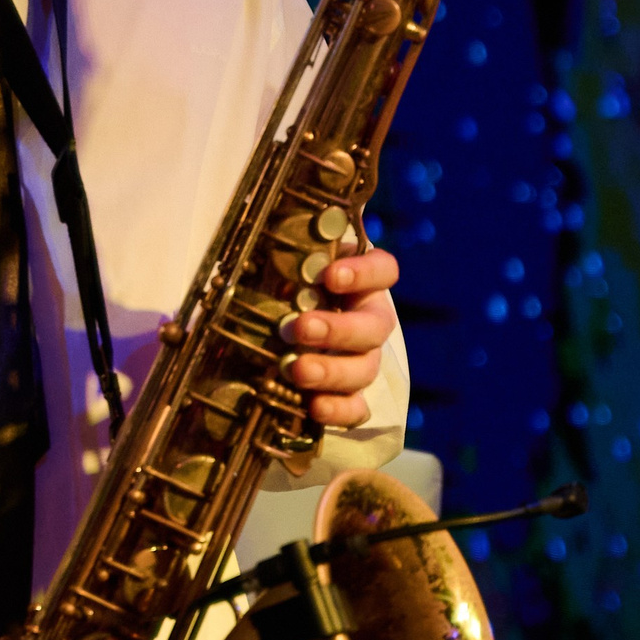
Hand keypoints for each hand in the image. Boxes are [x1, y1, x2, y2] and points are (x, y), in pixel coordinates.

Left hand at [284, 245, 399, 427]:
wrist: (274, 327)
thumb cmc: (281, 284)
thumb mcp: (283, 262)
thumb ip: (284, 249)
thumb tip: (257, 229)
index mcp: (361, 280)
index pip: (383, 270)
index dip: (363, 273)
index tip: (329, 275)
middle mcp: (369, 319)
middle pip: (375, 326)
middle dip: (338, 329)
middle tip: (300, 327)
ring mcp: (362, 358)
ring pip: (365, 368)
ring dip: (331, 370)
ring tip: (295, 369)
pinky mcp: (349, 394)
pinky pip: (356, 408)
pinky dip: (338, 410)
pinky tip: (314, 407)